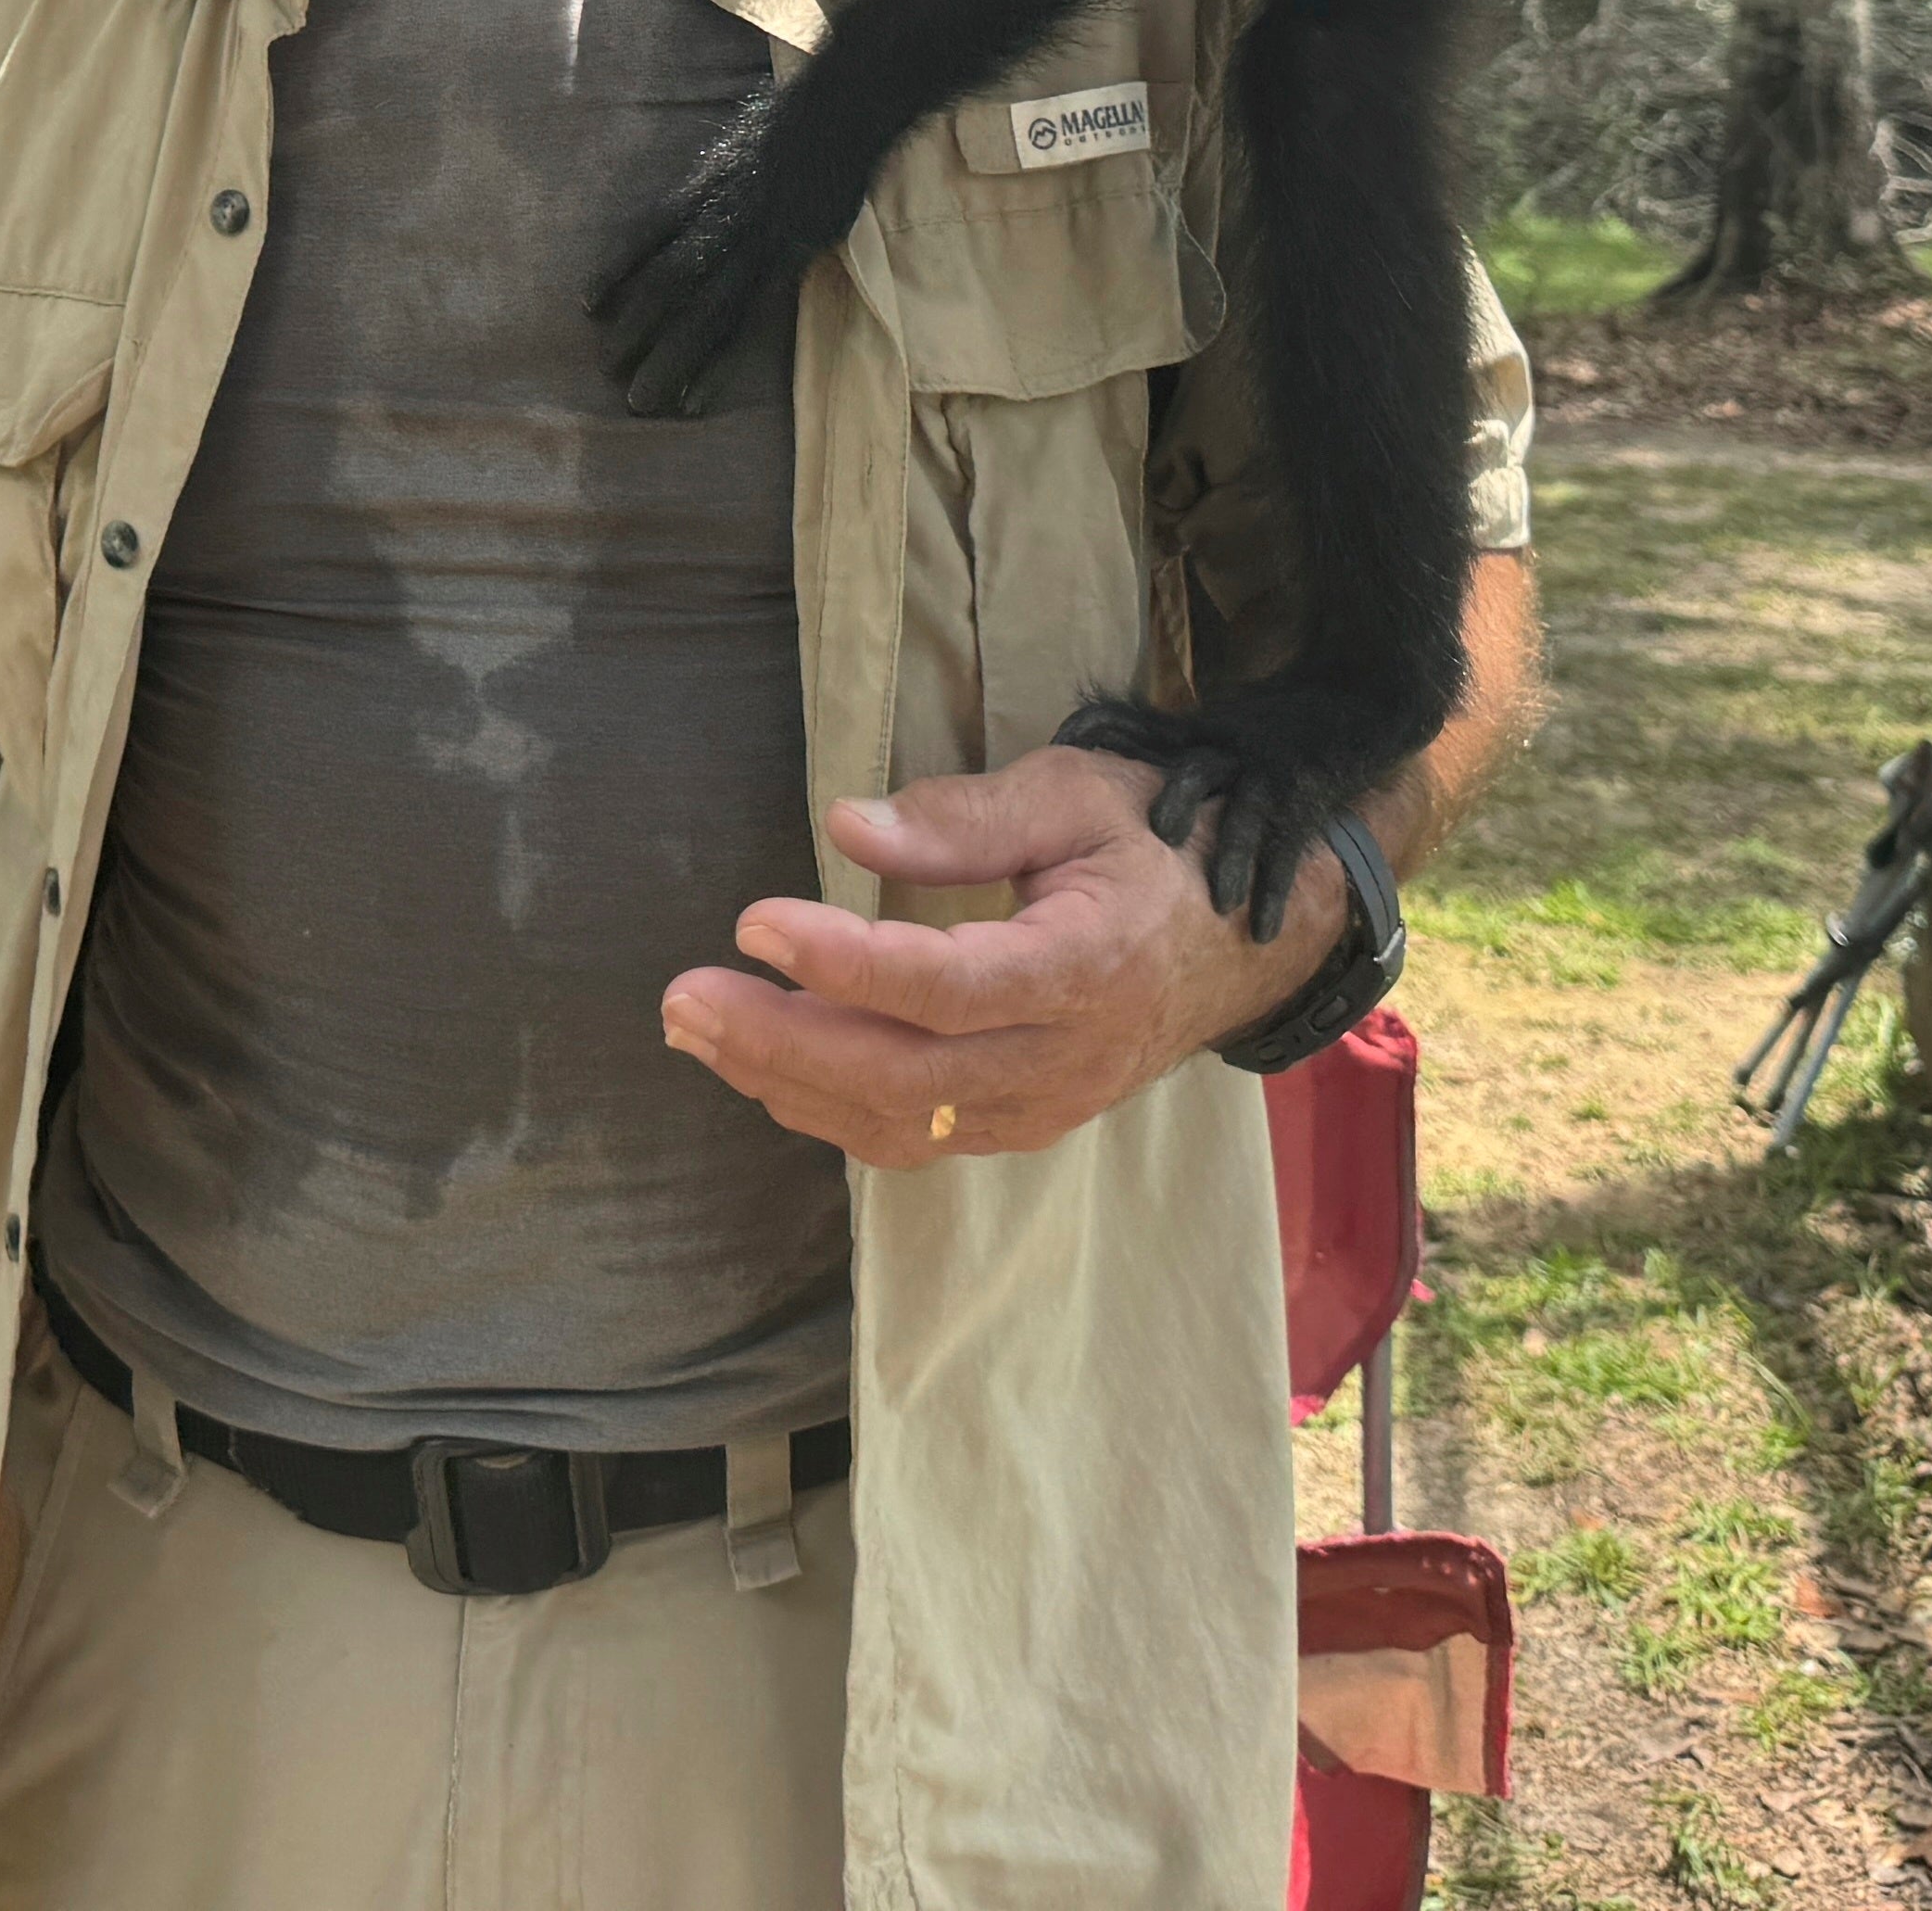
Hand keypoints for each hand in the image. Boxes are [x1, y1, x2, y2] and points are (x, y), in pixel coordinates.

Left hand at [656, 747, 1352, 1163]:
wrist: (1249, 939)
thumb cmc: (1157, 847)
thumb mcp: (1077, 795)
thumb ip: (965, 817)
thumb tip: (846, 826)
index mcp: (1088, 966)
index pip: (947, 986)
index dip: (844, 964)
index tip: (754, 921)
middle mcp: (1065, 1057)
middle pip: (903, 1076)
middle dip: (779, 1041)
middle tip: (683, 997)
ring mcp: (1044, 1104)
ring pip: (898, 1120)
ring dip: (785, 1081)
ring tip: (695, 1027)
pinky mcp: (1023, 1122)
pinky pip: (914, 1136)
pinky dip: (829, 1110)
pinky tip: (763, 1066)